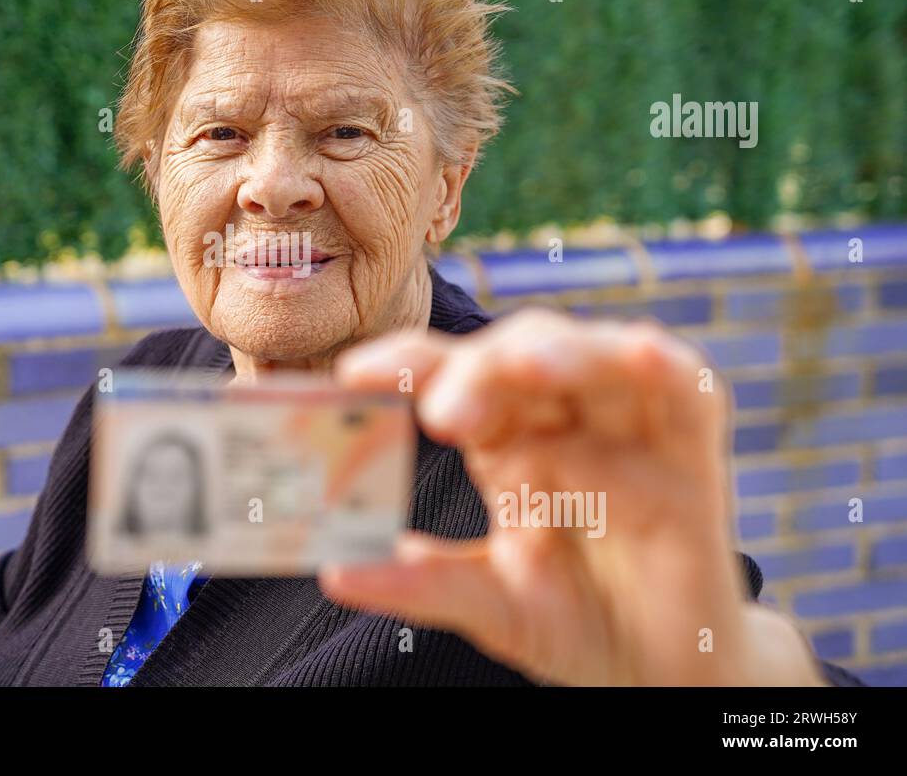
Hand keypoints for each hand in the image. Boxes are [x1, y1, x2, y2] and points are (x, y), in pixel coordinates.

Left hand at [319, 309, 825, 685]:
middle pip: (513, 355)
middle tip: (440, 415)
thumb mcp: (490, 605)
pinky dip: (664, 364)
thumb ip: (423, 585)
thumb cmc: (576, 622)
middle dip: (474, 368)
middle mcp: (562, 420)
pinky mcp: (692, 452)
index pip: (448, 378)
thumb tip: (335, 571)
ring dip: (559, 352)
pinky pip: (688, 390)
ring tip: (521, 369)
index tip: (352, 376)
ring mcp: (628, 429)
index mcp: (505, 440)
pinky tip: (639, 355)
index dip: (405, 363)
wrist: (661, 675)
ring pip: (593, 353)